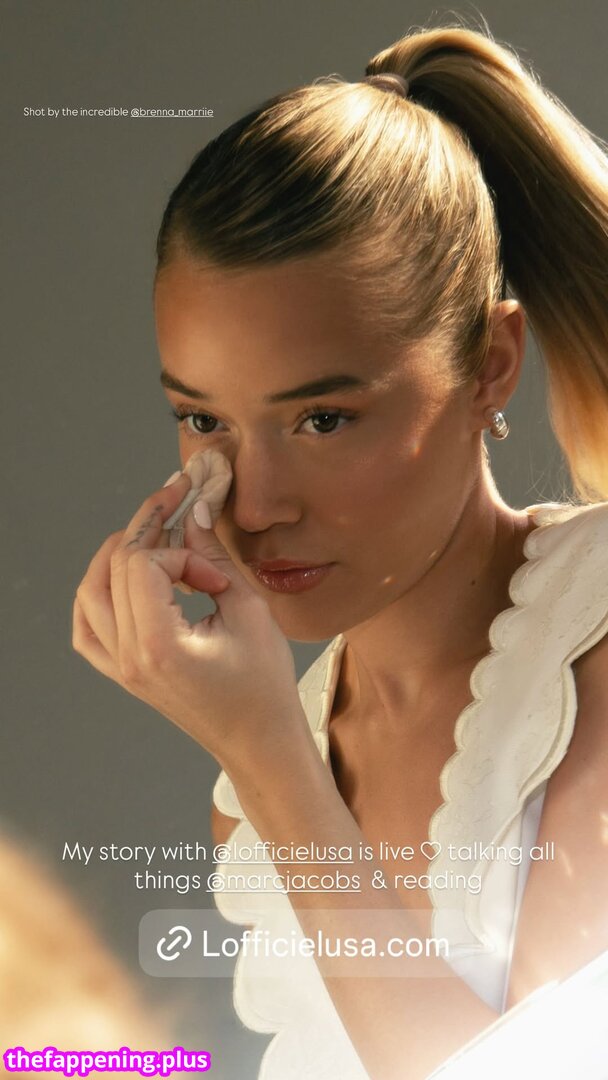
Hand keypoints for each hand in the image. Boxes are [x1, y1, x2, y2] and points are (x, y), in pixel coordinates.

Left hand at [72, 465, 304, 771]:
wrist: (258, 741)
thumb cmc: (264, 686)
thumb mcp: (249, 612)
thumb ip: (214, 558)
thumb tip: (194, 512)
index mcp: (158, 645)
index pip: (143, 564)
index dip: (179, 552)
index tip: (212, 571)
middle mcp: (128, 657)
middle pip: (114, 568)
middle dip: (148, 530)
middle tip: (178, 504)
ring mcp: (119, 668)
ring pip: (91, 592)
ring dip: (118, 555)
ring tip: (153, 536)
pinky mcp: (121, 673)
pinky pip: (86, 627)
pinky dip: (96, 595)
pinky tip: (120, 578)